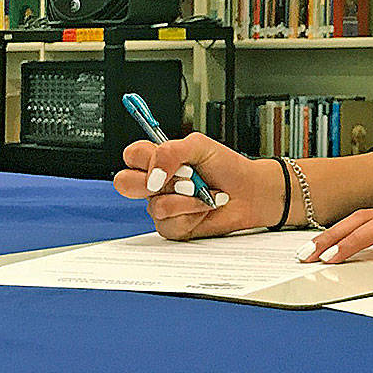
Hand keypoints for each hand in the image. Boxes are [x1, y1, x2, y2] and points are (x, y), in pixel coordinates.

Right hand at [113, 133, 282, 240]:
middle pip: (125, 183)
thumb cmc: (225, 167)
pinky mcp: (171, 226)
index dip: (143, 159)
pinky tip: (204, 207)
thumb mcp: (200, 146)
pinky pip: (169, 223)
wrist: (247, 192)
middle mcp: (155, 183)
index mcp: (159, 159)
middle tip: (182, 178)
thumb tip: (153, 173)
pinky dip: (192, 212)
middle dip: (153, 182)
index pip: (132, 155)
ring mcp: (161, 205)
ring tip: (202, 192)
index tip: (163, 163)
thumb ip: (171, 151)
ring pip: (154, 205)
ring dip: (186, 197)